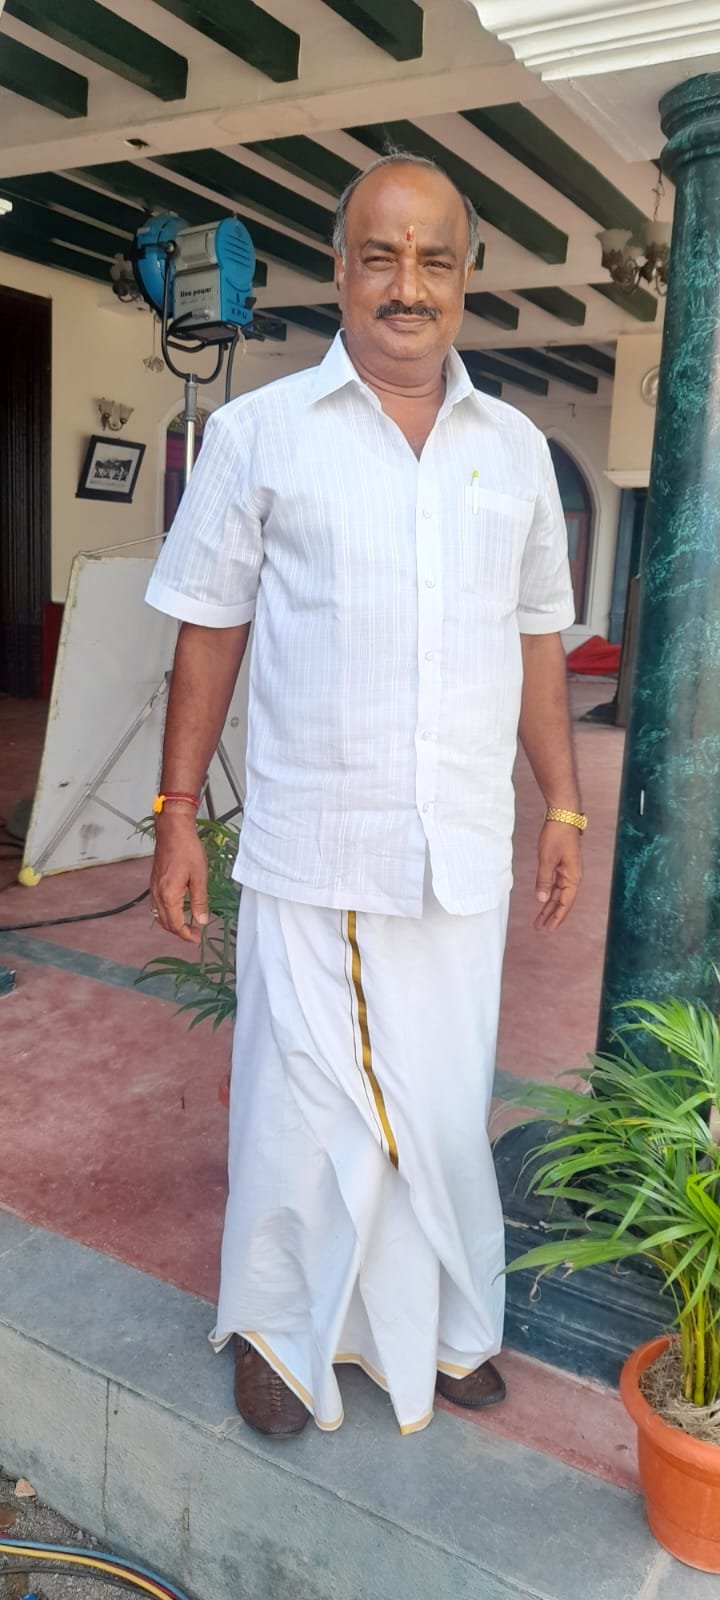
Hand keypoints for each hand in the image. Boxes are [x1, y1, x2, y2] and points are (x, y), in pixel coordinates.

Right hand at [150, 811, 209, 944]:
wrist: (173, 830)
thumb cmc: (188, 850)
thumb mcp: (199, 877)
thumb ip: (199, 901)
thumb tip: (202, 921)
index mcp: (169, 895)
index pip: (175, 924)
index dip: (186, 935)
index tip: (198, 939)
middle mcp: (157, 894)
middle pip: (165, 923)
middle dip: (179, 932)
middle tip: (195, 934)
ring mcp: (153, 888)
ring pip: (159, 915)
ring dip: (171, 924)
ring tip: (187, 925)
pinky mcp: (154, 882)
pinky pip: (156, 905)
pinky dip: (166, 914)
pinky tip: (177, 911)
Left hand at [534, 821, 582, 932]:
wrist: (563, 816)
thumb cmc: (557, 836)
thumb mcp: (547, 859)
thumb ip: (544, 880)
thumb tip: (540, 899)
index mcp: (572, 878)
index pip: (565, 903)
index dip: (556, 917)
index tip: (548, 929)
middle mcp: (573, 877)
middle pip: (561, 901)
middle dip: (551, 915)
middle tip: (539, 928)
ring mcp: (568, 871)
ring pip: (558, 894)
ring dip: (549, 906)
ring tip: (539, 918)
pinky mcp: (563, 865)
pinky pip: (556, 884)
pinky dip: (549, 893)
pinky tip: (543, 899)